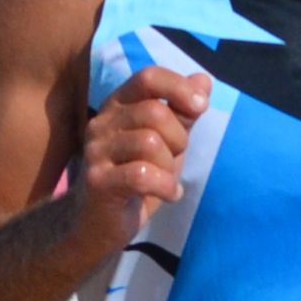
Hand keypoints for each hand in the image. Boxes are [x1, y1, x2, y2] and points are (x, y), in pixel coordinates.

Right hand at [75, 65, 211, 246]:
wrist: (99, 223)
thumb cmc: (137, 177)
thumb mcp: (167, 143)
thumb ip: (183, 113)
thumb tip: (204, 80)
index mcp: (119, 105)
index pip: (148, 77)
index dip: (178, 87)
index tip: (200, 106)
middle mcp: (102, 122)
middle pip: (154, 112)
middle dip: (178, 138)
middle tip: (175, 160)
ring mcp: (96, 151)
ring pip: (150, 143)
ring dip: (169, 167)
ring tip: (166, 181)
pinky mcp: (97, 180)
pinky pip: (142, 175)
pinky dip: (165, 186)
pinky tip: (168, 194)